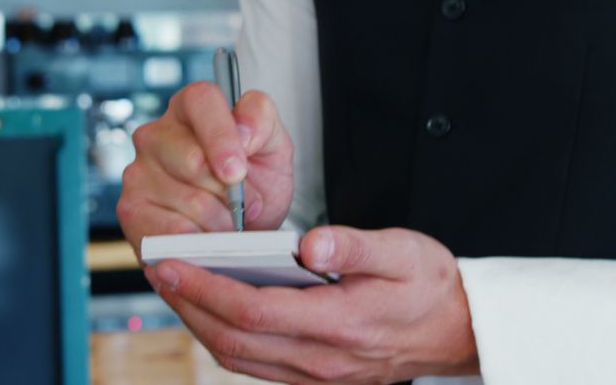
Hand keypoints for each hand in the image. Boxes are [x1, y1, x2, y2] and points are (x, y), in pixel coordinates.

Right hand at [118, 82, 294, 255]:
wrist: (244, 233)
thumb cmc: (255, 185)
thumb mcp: (274, 149)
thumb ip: (263, 124)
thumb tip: (243, 130)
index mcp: (192, 108)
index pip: (201, 100)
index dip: (221, 134)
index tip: (238, 170)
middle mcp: (157, 134)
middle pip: (193, 158)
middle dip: (230, 191)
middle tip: (243, 203)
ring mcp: (138, 171)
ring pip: (189, 200)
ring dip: (220, 220)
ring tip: (226, 220)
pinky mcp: (132, 210)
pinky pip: (172, 232)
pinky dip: (200, 241)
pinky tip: (206, 236)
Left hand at [144, 226, 479, 383]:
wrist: (460, 331)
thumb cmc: (431, 287)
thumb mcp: (404, 253)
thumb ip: (355, 246)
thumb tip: (310, 244)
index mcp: (340, 324)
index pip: (254, 311)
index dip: (205, 288)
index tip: (172, 263)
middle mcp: (322, 359)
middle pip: (233, 340)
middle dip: (187, 305)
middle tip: (155, 270)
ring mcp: (316, 374)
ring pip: (239, 357)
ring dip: (198, 323)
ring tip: (173, 287)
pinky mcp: (314, 375)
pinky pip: (256, 363)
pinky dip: (224, 337)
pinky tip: (211, 309)